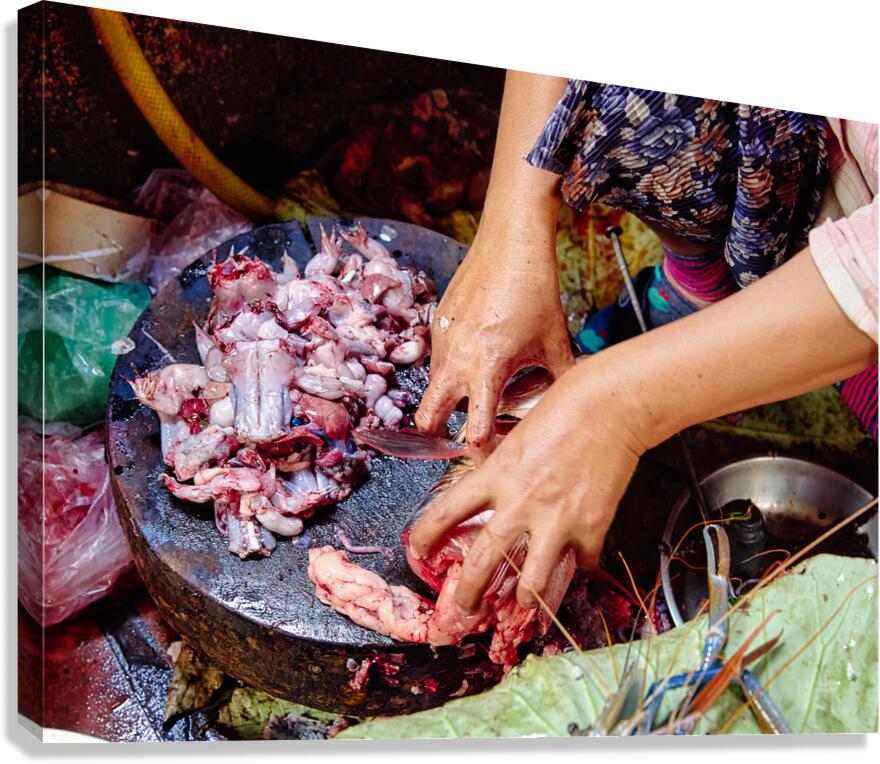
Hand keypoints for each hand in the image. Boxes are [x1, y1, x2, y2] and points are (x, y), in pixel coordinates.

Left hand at [410, 358, 645, 611]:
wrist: (610, 407)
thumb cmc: (561, 410)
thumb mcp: (515, 439)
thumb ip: (501, 471)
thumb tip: (494, 496)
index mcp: (495, 476)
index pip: (446, 513)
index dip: (426, 537)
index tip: (417, 551)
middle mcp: (519, 504)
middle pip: (483, 562)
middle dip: (470, 593)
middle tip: (467, 609)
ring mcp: (555, 521)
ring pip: (531, 582)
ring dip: (525, 598)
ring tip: (523, 603)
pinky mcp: (590, 529)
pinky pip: (581, 563)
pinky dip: (579, 566)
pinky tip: (578, 564)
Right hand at [416, 224, 573, 460]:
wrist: (510, 244)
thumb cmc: (534, 290)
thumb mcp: (554, 341)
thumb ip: (560, 378)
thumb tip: (569, 402)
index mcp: (488, 369)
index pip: (475, 431)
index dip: (482, 452)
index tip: (492, 458)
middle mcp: (457, 360)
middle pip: (428, 418)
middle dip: (438, 435)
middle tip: (461, 438)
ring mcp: (442, 341)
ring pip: (432, 388)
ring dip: (448, 399)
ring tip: (477, 392)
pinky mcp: (437, 324)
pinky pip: (437, 359)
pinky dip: (451, 368)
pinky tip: (477, 355)